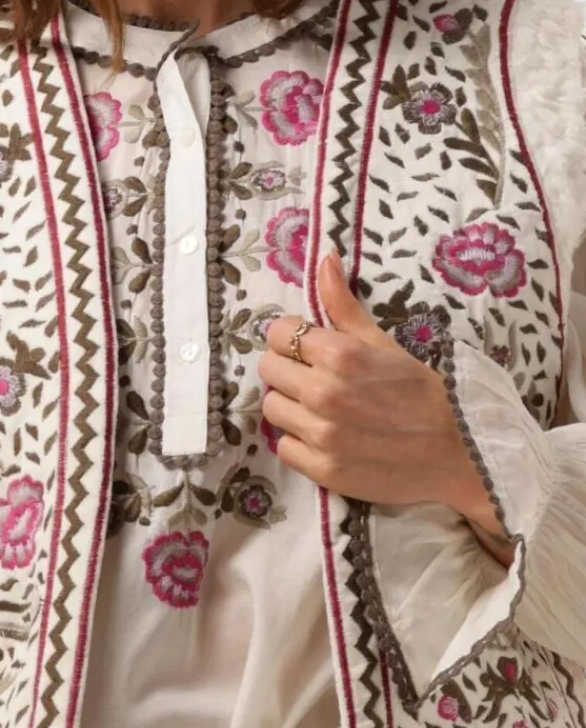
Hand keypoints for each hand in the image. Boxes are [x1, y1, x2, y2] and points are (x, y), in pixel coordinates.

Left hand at [258, 252, 500, 528]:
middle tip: (315, 377)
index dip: (292, 338)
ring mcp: (320, 435)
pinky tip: (325, 435)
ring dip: (290, 404)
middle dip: (288, 368)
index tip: (308, 347)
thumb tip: (323, 257)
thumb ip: (343, 304)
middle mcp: (323, 393)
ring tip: (320, 407)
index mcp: (338, 355)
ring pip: (272, 408)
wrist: (459, 451)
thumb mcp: (383, 342)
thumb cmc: (422, 392)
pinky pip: (284, 447)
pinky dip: (299, 441)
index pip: (278, 334)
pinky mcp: (321, 470)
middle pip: (268, 369)